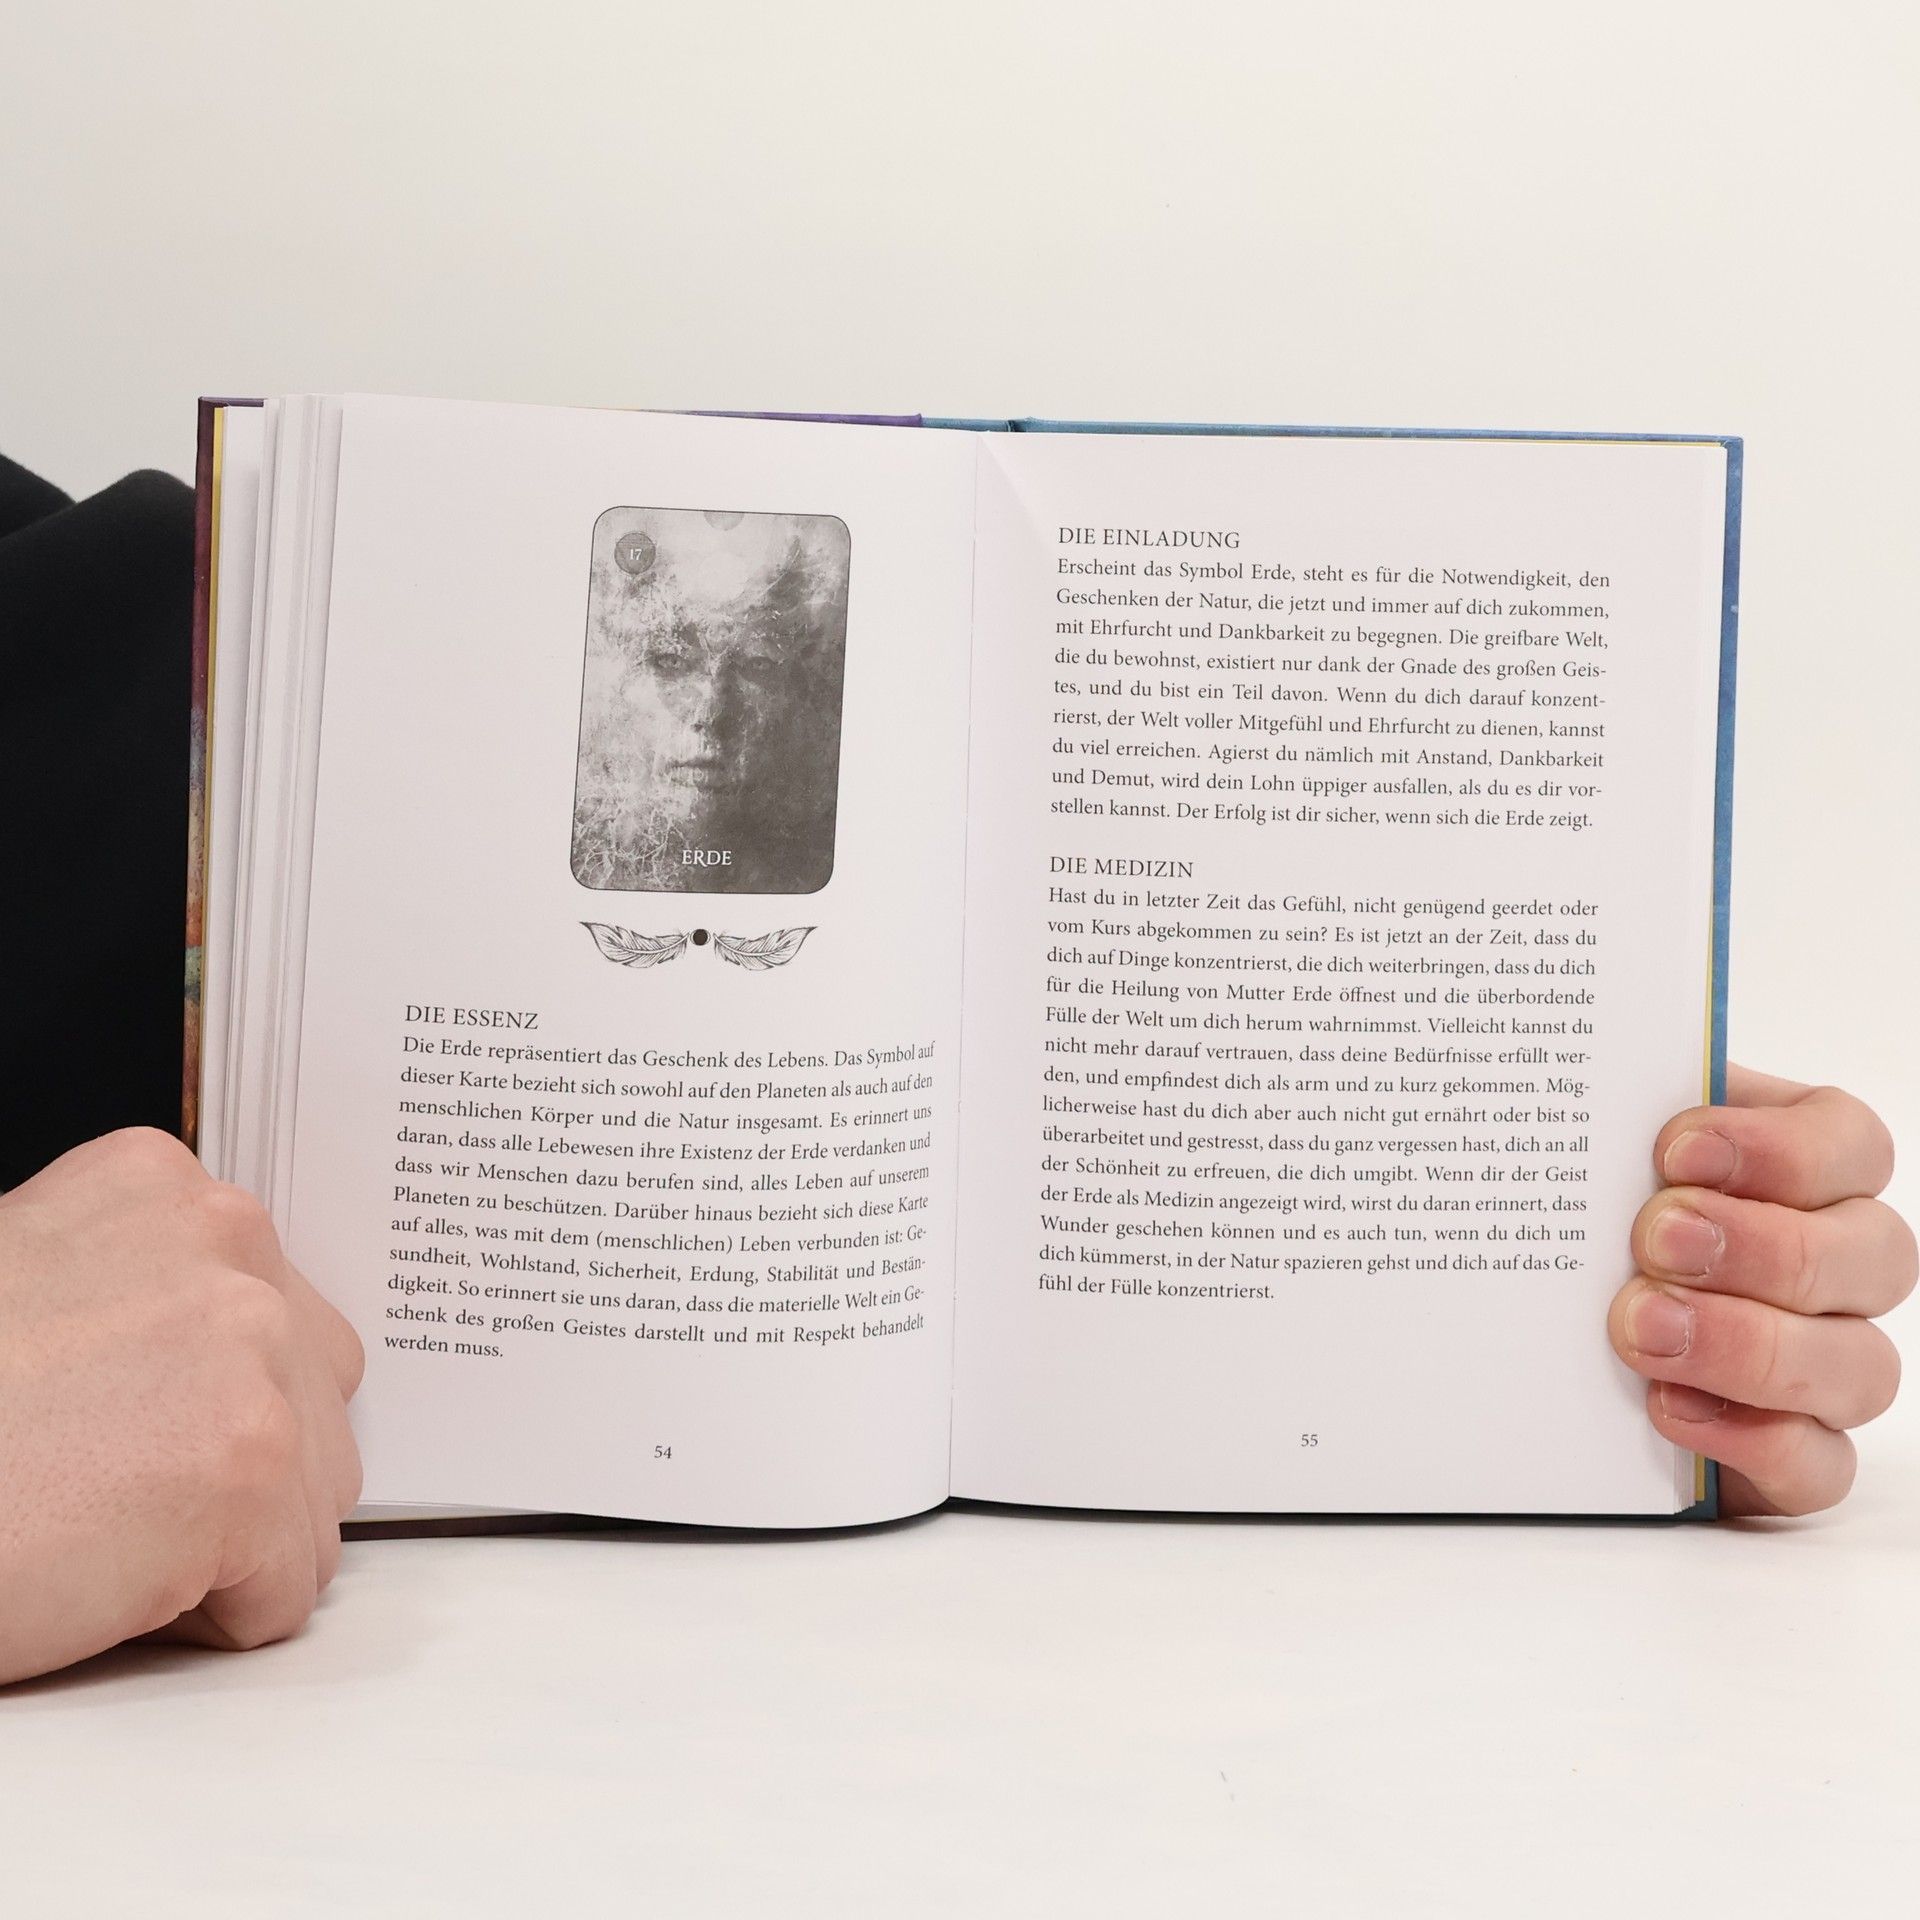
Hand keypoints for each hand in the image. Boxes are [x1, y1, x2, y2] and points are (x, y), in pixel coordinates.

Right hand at [0, 1129, 362, 1683]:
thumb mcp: (30, 1288)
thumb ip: (147, 1304)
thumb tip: (227, 1373)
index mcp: (170, 1192)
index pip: (280, 1320)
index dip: (209, 1408)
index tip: (136, 1437)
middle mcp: (228, 1245)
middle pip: (321, 1401)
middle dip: (243, 1475)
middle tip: (113, 1502)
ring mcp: (248, 1347)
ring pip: (316, 1499)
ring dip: (227, 1549)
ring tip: (97, 1537)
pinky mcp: (245, 1463)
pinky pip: (285, 1591)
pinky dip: (206, 1623)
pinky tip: (100, 1582)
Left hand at [1610, 1066, 1912, 1515]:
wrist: (1531, 1326)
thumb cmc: (1582, 1208)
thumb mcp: (1594, 1144)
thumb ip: (1610, 1110)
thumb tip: (1588, 1069)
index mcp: (1805, 1166)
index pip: (1851, 1146)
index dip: (1779, 1147)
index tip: (1674, 1147)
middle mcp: (1838, 1265)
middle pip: (1872, 1255)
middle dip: (1759, 1244)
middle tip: (1653, 1239)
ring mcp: (1826, 1364)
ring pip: (1860, 1366)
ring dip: (1750, 1345)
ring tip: (1639, 1327)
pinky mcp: (1793, 1454)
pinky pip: (1820, 1467)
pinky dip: (1752, 1440)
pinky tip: (1666, 1407)